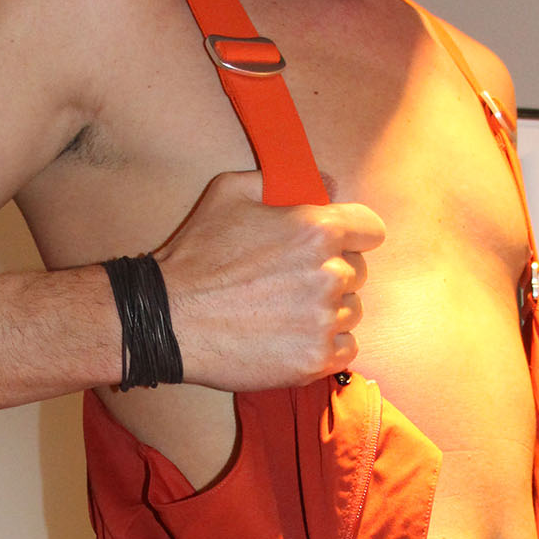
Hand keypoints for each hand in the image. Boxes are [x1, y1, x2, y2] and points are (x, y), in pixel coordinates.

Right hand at [154, 170, 385, 390]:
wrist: (167, 318)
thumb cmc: (197, 253)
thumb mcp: (231, 192)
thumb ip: (285, 180)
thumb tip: (329, 184)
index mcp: (317, 229)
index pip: (371, 230)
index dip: (354, 235)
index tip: (336, 244)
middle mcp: (330, 274)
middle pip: (358, 273)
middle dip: (332, 273)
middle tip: (292, 282)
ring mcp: (324, 320)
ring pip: (352, 312)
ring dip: (328, 311)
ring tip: (286, 311)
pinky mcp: (314, 359)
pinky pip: (345, 349)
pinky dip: (326, 345)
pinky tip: (293, 337)